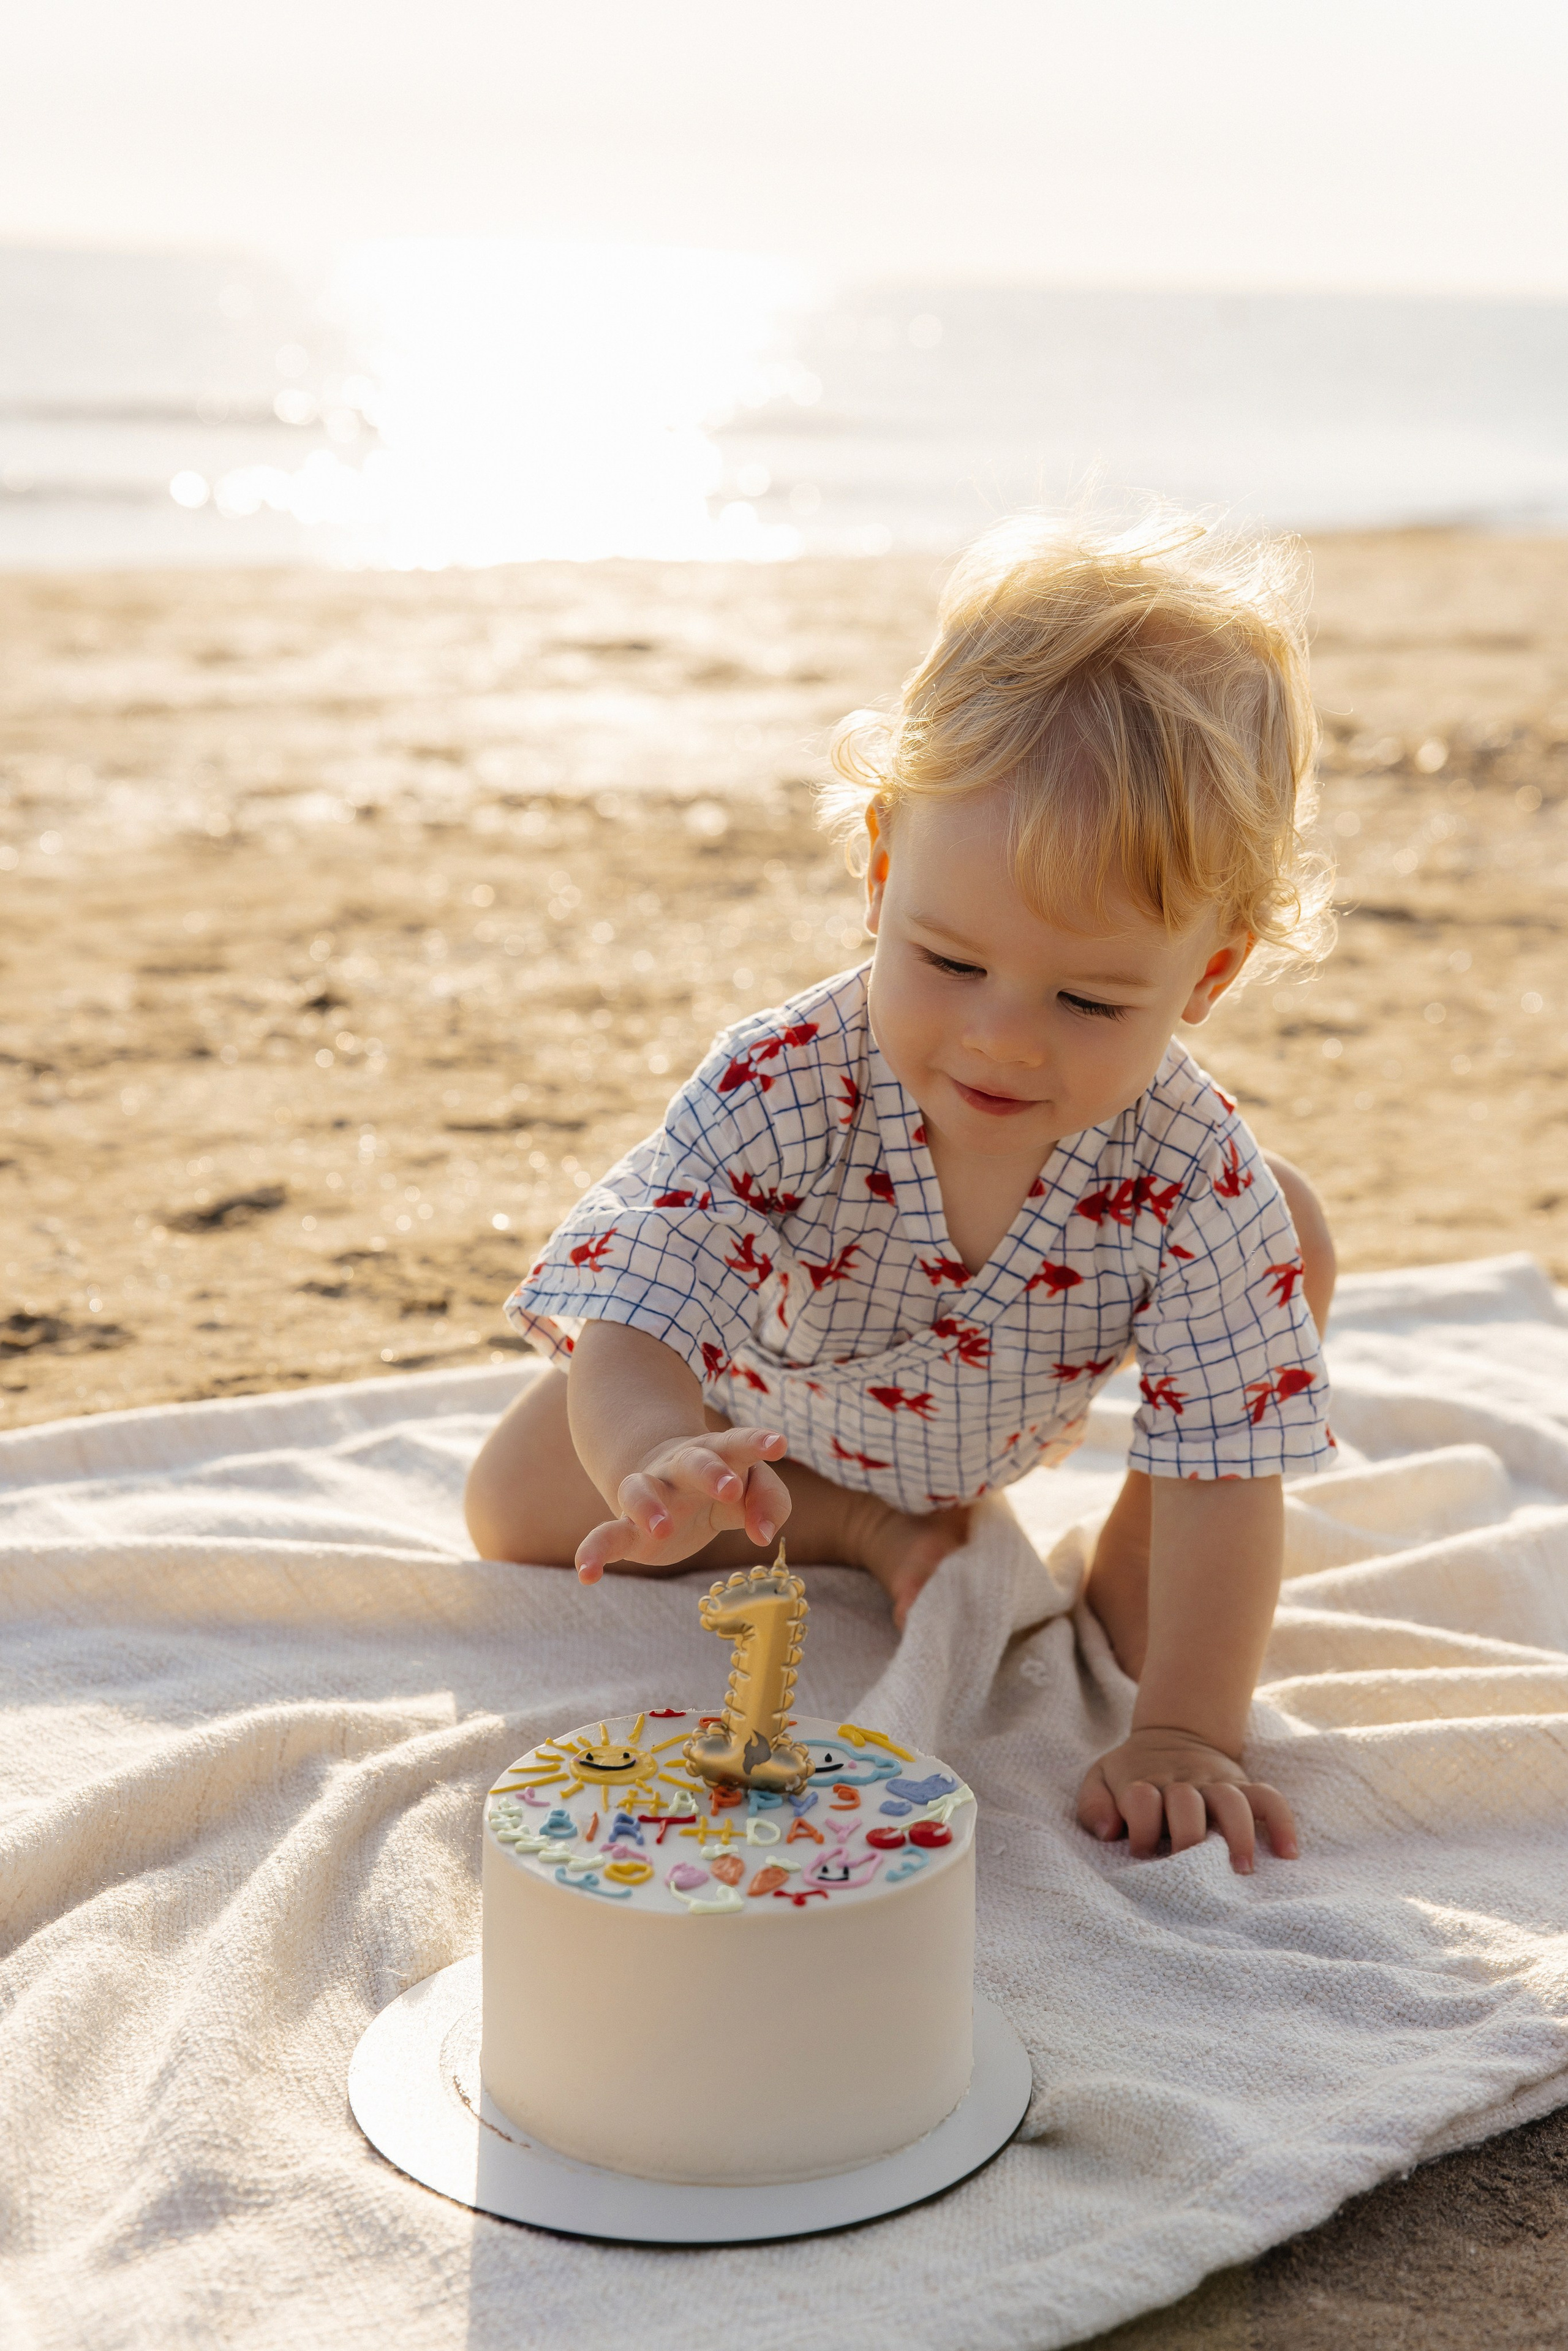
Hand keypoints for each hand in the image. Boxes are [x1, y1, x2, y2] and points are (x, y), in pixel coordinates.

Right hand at [575, 1425, 788, 1580]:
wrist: (662, 1480)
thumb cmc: (719, 1482)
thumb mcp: (750, 1487)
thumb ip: (769, 1502)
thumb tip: (764, 1535)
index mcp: (716, 1454)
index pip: (736, 1443)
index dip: (756, 1442)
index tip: (779, 1444)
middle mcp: (679, 1469)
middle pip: (692, 1462)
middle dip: (711, 1472)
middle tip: (731, 1490)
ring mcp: (650, 1495)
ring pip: (640, 1490)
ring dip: (648, 1505)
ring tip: (661, 1527)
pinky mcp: (628, 1528)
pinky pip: (605, 1535)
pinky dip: (593, 1551)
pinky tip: (587, 1574)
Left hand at [1076, 1724, 1297, 1874]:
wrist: (1171, 1735)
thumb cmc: (1131, 1773)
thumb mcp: (1100, 1780)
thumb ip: (1095, 1805)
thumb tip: (1110, 1831)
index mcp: (1144, 1782)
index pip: (1142, 1800)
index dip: (1141, 1828)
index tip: (1142, 1852)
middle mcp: (1181, 1782)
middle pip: (1187, 1803)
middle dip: (1187, 1838)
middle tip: (1193, 1872)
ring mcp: (1215, 1783)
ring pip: (1232, 1801)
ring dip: (1238, 1834)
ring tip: (1243, 1870)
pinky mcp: (1241, 1785)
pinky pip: (1269, 1798)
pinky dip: (1281, 1822)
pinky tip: (1287, 1853)